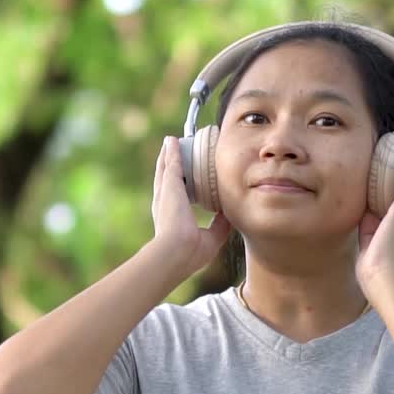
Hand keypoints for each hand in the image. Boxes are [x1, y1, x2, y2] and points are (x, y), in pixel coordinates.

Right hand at [150, 136, 231, 278]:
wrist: (176, 252)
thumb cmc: (191, 253)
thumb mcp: (211, 238)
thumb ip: (219, 225)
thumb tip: (229, 215)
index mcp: (172, 218)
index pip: (175, 199)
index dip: (178, 189)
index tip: (184, 181)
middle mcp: (165, 204)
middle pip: (166, 180)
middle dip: (169, 167)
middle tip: (173, 154)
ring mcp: (165, 193)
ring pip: (166, 169)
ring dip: (169, 155)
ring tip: (171, 143)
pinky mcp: (170, 185)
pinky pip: (172, 163)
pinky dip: (172, 151)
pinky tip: (173, 141)